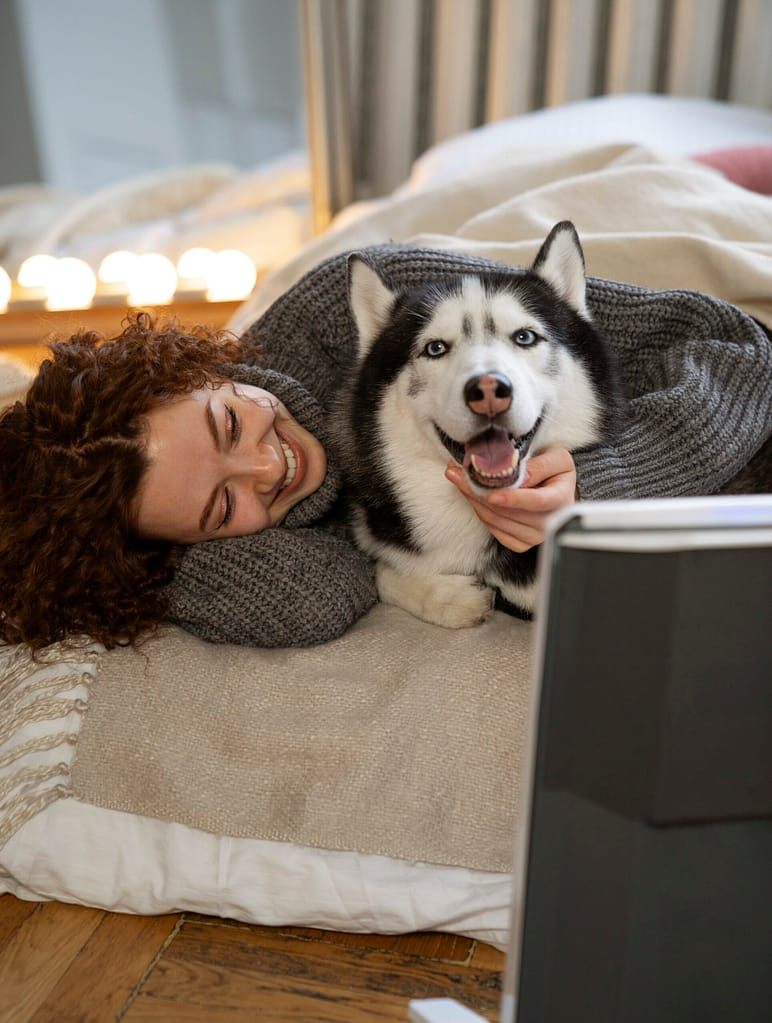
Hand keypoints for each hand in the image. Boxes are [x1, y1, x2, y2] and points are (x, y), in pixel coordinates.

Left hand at [444, 446, 577, 552]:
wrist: (561, 494)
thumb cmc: (558, 474)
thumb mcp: (557, 459)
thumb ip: (539, 465)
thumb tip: (513, 475)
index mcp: (559, 501)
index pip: (536, 502)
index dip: (513, 499)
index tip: (492, 495)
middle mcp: (547, 524)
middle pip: (507, 512)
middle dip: (478, 492)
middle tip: (456, 472)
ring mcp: (532, 538)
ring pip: (495, 520)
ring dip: (472, 499)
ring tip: (457, 478)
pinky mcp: (519, 544)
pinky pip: (492, 528)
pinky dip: (478, 510)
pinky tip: (470, 494)